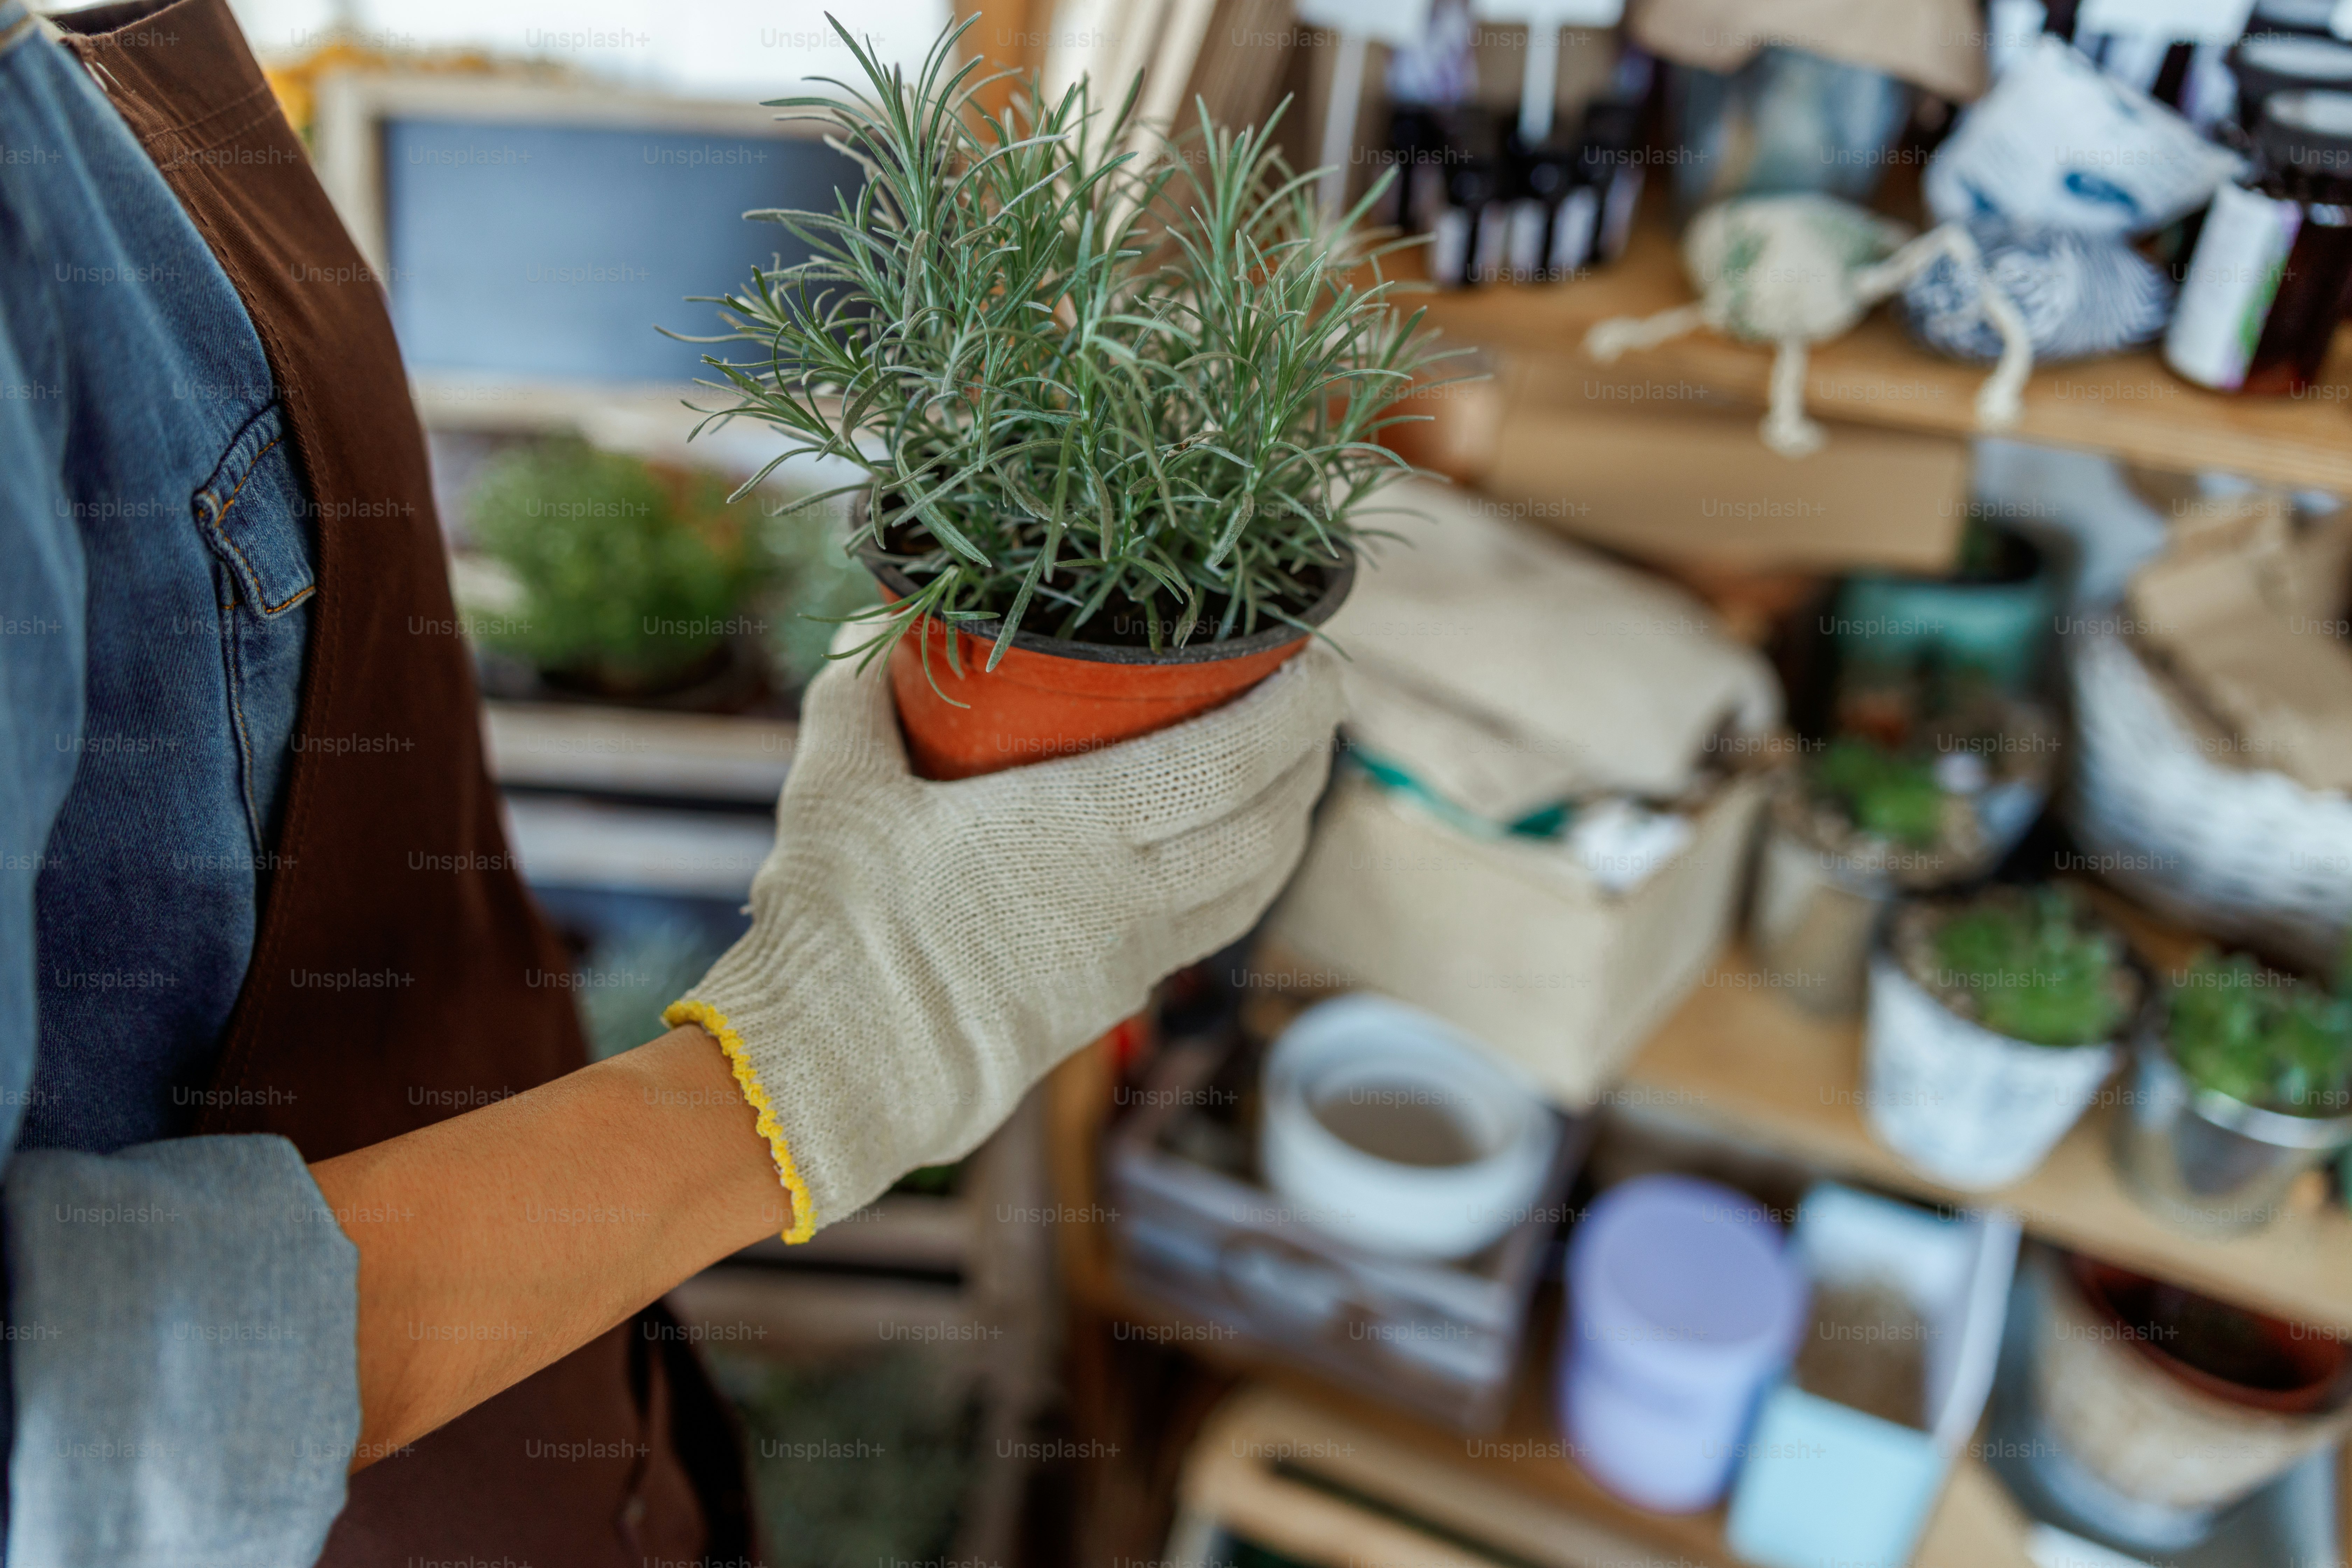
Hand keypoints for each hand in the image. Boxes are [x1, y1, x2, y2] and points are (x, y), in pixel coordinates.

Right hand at [666, 639, 1343, 1238]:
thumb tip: (875, 626)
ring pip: (1253, 887)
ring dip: (1289, 825)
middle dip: (1309, 759)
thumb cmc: (838, 927)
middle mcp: (1127, 896)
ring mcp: (1127, 958)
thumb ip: (858, 695)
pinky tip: (1229, 858)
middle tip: (1316, 705)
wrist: (838, 1074)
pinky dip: (1243, 883)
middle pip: (1267, 822)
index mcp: (1078, 830)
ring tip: (1291, 777)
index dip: (1294, 710)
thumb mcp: (834, 788)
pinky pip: (1209, 931)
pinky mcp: (1109, 1003)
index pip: (1232, 760)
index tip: (1324, 664)